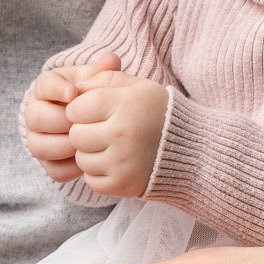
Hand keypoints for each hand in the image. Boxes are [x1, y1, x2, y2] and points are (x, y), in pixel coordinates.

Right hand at [20, 52, 121, 185]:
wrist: (91, 121)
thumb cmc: (92, 95)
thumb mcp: (96, 81)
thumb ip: (103, 72)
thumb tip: (111, 60)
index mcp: (46, 87)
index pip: (43, 85)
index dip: (57, 90)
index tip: (74, 94)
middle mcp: (34, 113)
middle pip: (37, 118)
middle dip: (62, 121)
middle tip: (84, 123)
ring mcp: (37, 139)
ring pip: (39, 146)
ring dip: (64, 146)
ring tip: (88, 143)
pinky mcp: (46, 162)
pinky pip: (52, 169)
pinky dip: (70, 168)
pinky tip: (88, 160)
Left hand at [63, 71, 168, 197]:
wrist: (191, 149)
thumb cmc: (157, 111)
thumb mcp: (136, 86)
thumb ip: (103, 79)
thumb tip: (73, 89)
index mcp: (124, 104)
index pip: (75, 109)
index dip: (80, 109)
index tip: (94, 111)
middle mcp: (122, 133)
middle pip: (76, 136)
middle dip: (84, 132)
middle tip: (101, 130)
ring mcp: (123, 162)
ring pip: (81, 160)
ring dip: (90, 154)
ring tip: (110, 146)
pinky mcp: (124, 184)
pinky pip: (91, 181)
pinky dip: (99, 173)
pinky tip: (115, 163)